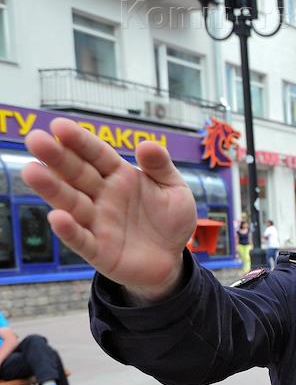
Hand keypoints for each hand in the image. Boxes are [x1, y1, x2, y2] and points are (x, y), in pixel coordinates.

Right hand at [23, 118, 195, 301]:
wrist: (172, 258)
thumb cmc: (169, 220)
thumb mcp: (174, 189)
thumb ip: (161, 167)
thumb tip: (147, 144)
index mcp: (119, 176)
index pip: (96, 155)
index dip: (80, 141)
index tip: (60, 126)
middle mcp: (102, 196)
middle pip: (76, 174)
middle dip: (56, 157)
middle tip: (35, 139)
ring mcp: (98, 222)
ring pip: (71, 203)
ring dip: (52, 188)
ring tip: (31, 171)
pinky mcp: (98, 250)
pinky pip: (81, 239)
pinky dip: (69, 230)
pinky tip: (57, 217)